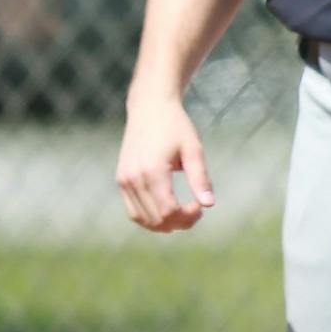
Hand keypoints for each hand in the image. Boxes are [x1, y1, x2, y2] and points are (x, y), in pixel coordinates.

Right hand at [116, 96, 215, 232]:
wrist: (149, 107)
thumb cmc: (174, 126)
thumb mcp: (193, 149)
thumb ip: (200, 178)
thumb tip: (209, 204)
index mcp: (152, 170)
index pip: (169, 211)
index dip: (188, 217)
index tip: (200, 206)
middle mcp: (134, 177)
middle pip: (157, 219)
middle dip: (179, 222)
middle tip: (195, 211)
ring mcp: (124, 179)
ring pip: (142, 219)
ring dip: (164, 224)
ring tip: (181, 213)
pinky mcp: (121, 179)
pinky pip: (133, 211)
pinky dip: (149, 218)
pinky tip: (165, 211)